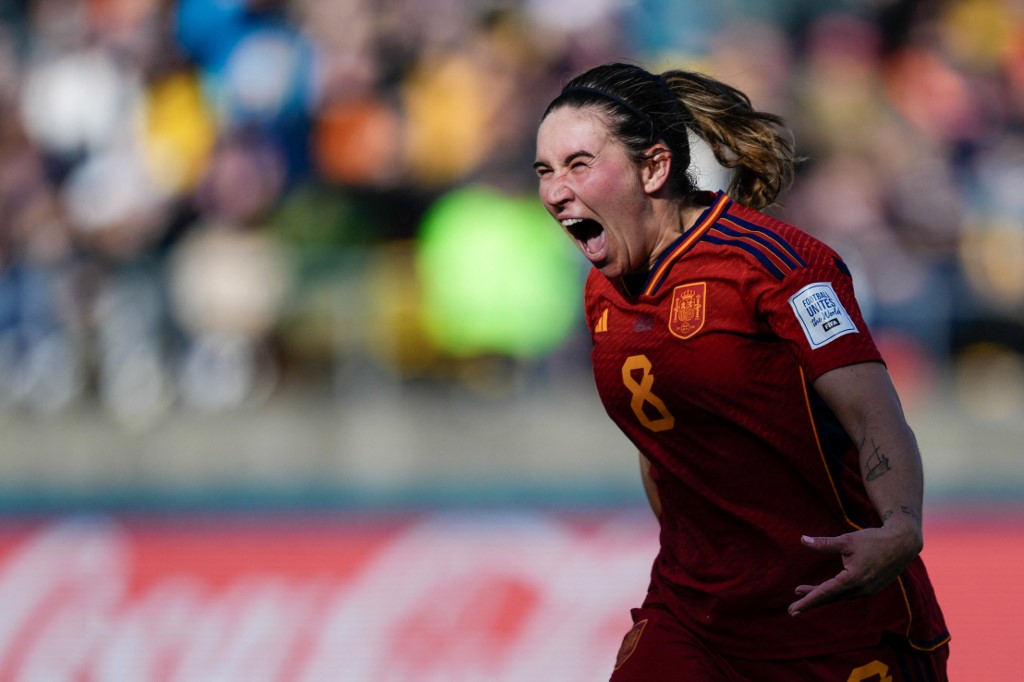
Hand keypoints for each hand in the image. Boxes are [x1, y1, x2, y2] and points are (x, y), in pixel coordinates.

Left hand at [787, 522, 922, 616]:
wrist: (902, 544)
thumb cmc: (873, 540)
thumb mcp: (846, 540)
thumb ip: (823, 544)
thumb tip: (802, 540)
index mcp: (853, 579)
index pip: (825, 592)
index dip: (808, 600)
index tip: (794, 608)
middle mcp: (860, 589)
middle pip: (830, 598)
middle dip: (811, 603)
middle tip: (792, 610)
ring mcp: (867, 590)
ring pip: (838, 596)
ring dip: (820, 596)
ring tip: (801, 591)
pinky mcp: (871, 588)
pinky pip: (847, 594)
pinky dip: (833, 593)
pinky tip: (824, 590)